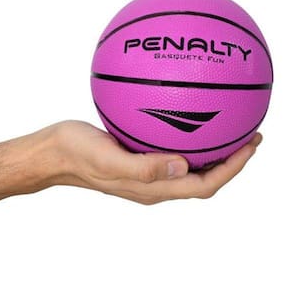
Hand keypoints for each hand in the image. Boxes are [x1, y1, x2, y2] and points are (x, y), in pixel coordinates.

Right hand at [48, 120, 261, 204]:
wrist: (52, 153)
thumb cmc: (76, 154)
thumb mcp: (107, 159)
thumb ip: (144, 168)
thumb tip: (183, 166)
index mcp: (154, 189)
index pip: (205, 185)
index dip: (232, 169)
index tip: (251, 146)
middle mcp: (156, 184)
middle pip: (205, 178)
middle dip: (232, 160)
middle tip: (252, 136)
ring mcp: (148, 172)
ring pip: (192, 166)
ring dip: (216, 151)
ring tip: (233, 128)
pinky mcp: (139, 157)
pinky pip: (173, 150)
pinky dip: (190, 138)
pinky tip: (190, 116)